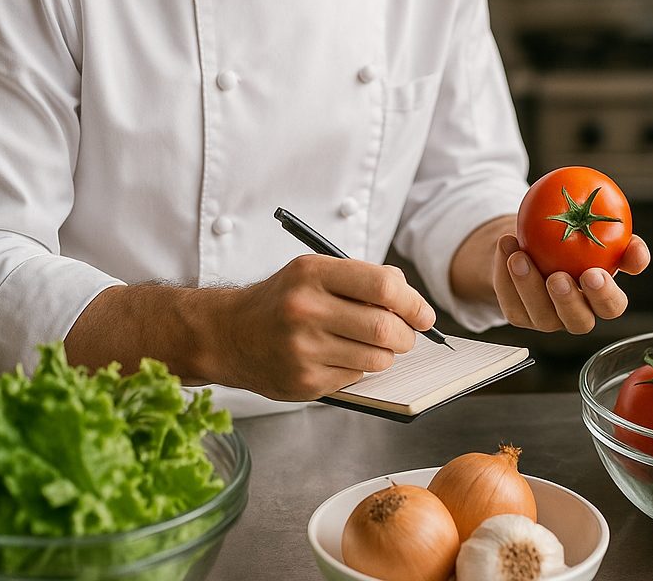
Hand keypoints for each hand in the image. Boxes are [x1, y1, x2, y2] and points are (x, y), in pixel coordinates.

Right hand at [221, 255, 436, 400]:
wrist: (229, 333)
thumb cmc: (282, 299)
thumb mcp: (315, 271)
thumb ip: (362, 278)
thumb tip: (410, 299)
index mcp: (313, 273)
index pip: (383, 286)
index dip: (413, 302)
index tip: (423, 314)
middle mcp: (305, 310)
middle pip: (384, 328)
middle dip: (407, 335)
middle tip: (407, 334)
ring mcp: (302, 350)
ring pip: (376, 358)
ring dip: (386, 354)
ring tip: (373, 344)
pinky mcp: (303, 382)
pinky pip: (355, 377)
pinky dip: (360, 368)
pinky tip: (341, 356)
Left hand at [493, 232, 649, 334]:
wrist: (531, 239)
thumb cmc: (572, 238)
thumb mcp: (597, 233)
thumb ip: (622, 242)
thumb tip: (637, 250)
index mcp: (600, 298)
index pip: (612, 307)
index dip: (605, 295)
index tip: (594, 273)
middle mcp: (575, 314)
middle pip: (578, 321)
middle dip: (568, 301)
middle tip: (558, 277)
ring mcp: (546, 318)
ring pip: (539, 314)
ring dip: (528, 285)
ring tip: (518, 256)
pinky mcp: (519, 314)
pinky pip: (510, 301)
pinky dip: (504, 274)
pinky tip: (505, 247)